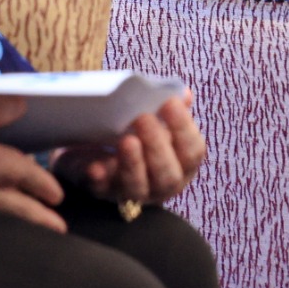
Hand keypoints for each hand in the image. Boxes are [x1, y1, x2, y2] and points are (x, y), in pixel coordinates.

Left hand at [57, 95, 208, 205]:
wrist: (107, 156)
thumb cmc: (143, 134)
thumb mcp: (160, 122)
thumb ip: (172, 110)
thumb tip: (183, 94)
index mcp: (183, 165)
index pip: (193, 152)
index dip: (183, 127)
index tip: (170, 102)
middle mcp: (163, 184)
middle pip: (167, 175)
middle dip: (156, 146)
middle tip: (143, 118)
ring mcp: (134, 193)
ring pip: (138, 187)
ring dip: (133, 163)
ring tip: (126, 140)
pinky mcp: (105, 193)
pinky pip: (103, 190)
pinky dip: (101, 178)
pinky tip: (96, 167)